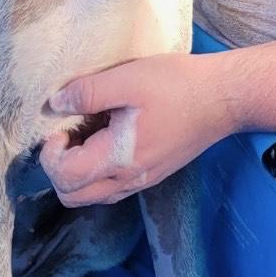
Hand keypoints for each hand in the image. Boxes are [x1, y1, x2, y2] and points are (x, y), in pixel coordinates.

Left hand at [39, 53, 238, 205]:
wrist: (224, 97)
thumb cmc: (178, 85)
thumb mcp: (128, 79)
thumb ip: (87, 93)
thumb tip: (55, 104)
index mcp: (120, 158)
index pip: (66, 177)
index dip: (50, 155)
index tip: (58, 129)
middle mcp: (130, 179)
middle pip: (74, 197)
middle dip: (57, 170)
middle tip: (65, 136)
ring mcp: (143, 180)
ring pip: (93, 196)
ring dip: (76, 174)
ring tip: (85, 137)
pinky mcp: (152, 174)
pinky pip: (112, 188)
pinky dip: (96, 173)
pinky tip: (105, 140)